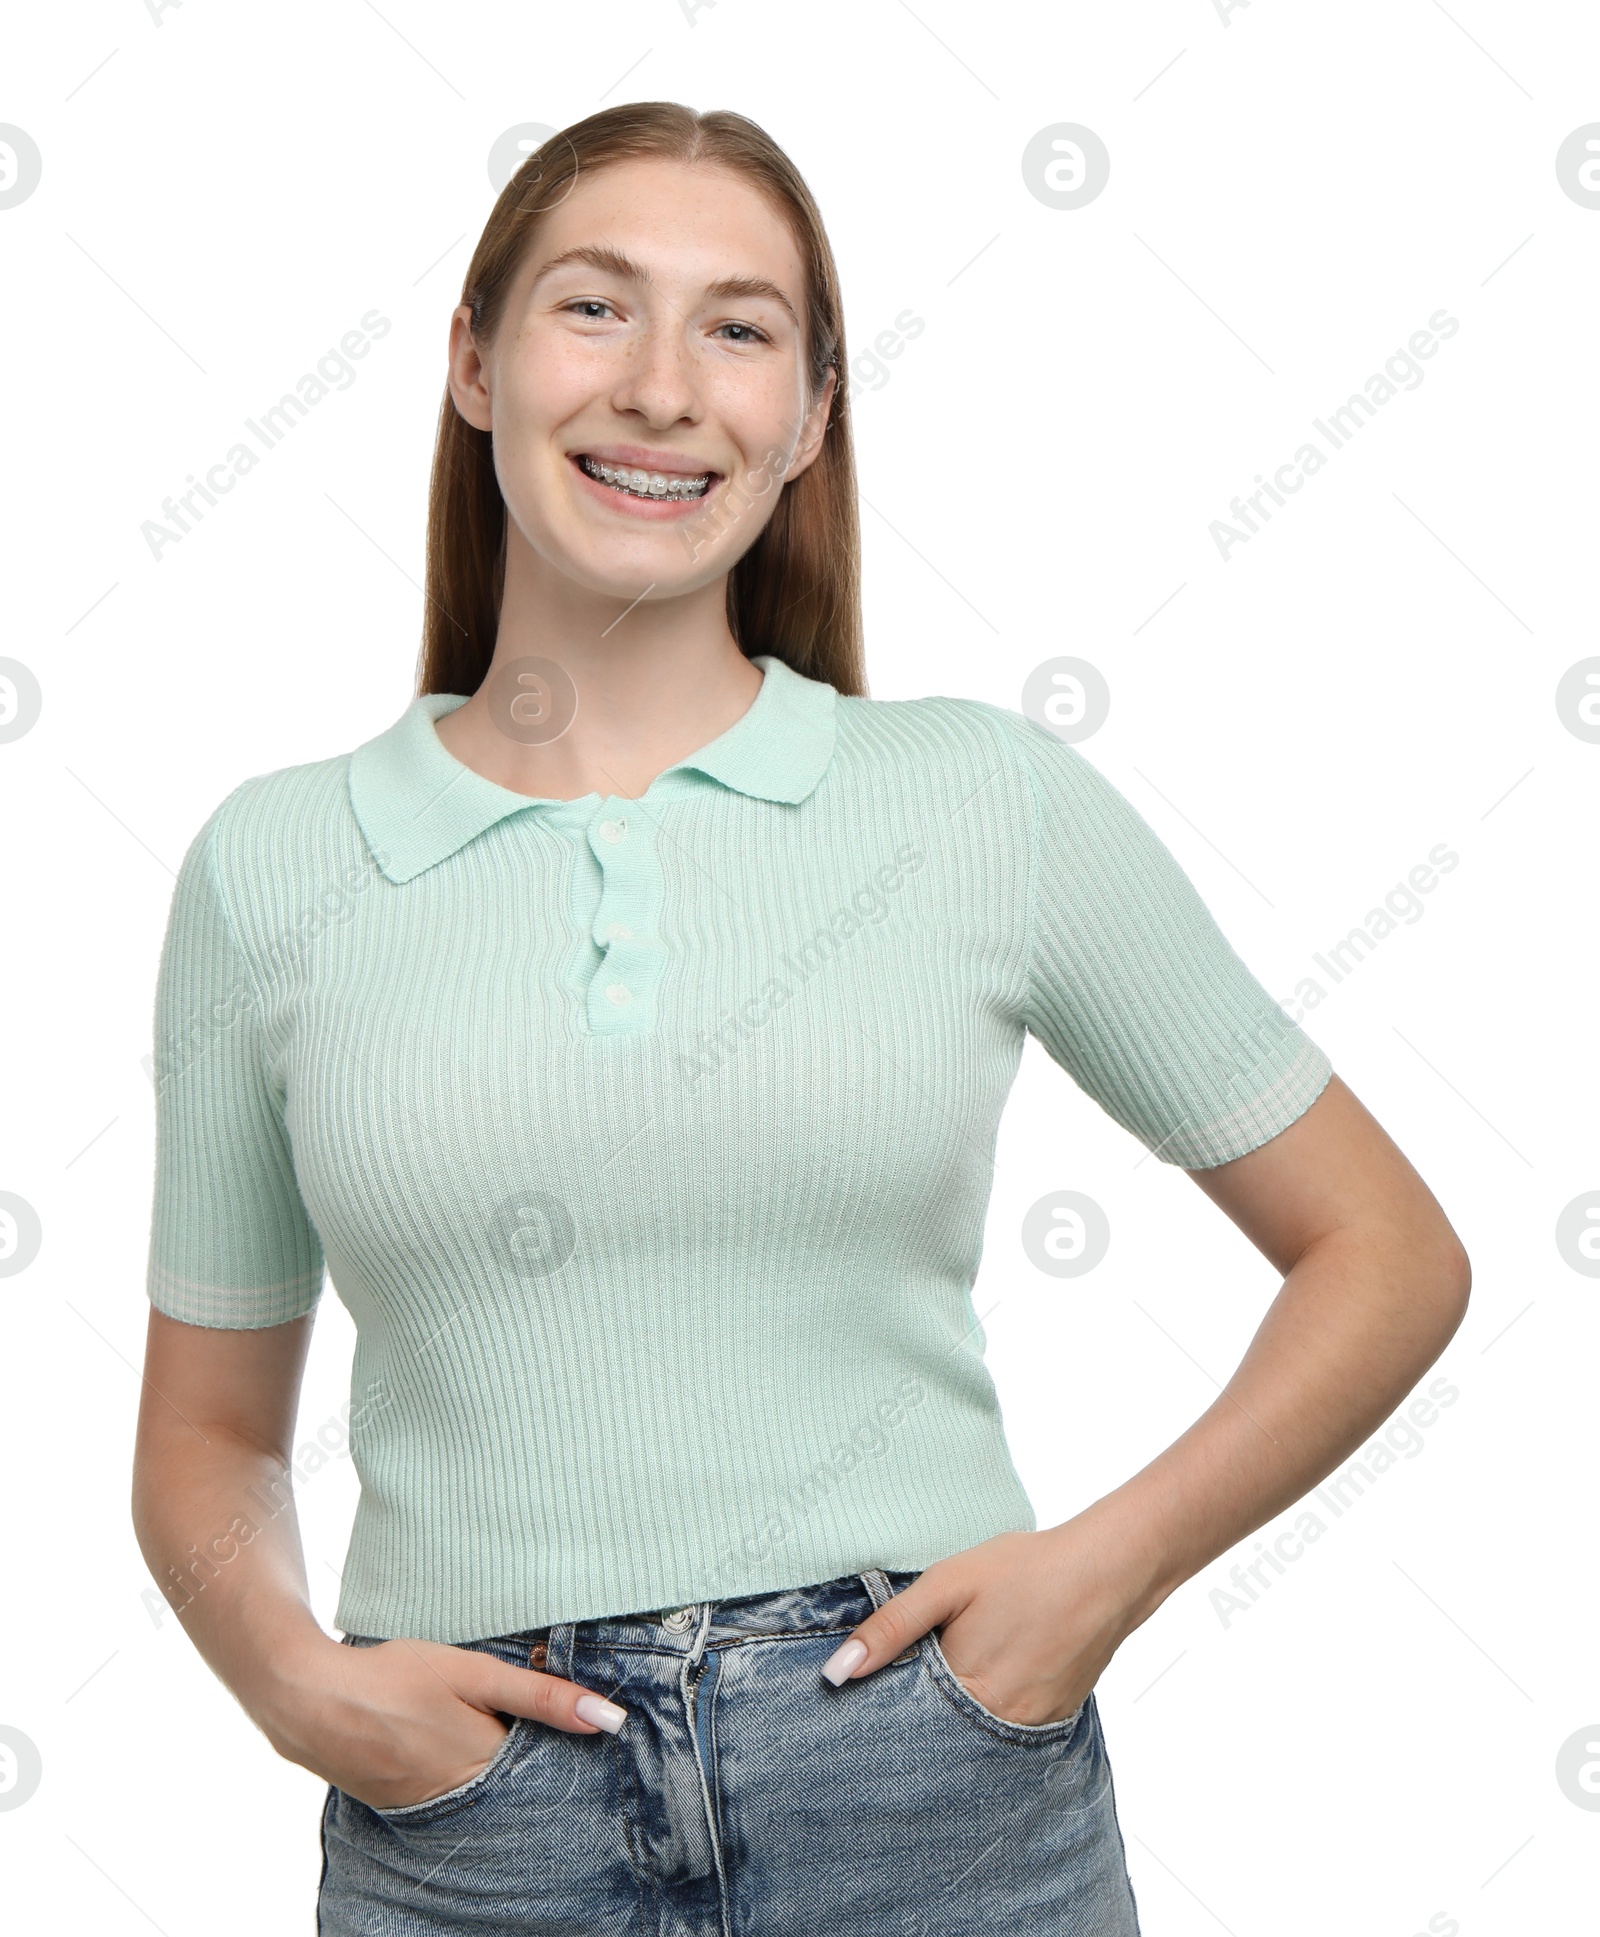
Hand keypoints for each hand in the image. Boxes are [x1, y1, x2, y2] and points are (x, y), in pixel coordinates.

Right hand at [258, 1632, 628, 1810]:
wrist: (309, 1700)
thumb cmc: (395, 1676)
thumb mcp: (474, 1673)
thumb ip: (541, 1695)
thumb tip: (610, 1720)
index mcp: (486, 1768)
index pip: (548, 1768)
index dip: (564, 1742)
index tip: (580, 1720)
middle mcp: (461, 1800)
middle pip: (516, 1783)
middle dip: (533, 1755)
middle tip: (529, 1716)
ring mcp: (428, 1806)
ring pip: (484, 1789)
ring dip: (496, 1762)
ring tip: (486, 1723)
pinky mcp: (402, 1803)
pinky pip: (450, 1793)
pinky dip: (461, 1770)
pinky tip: (450, 1739)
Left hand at [821, 1520, 1161, 1726]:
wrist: (1108, 1570)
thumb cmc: (1025, 1570)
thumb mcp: (947, 1585)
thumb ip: (891, 1628)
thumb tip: (836, 1674)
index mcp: (966, 1693)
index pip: (905, 1726)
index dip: (882, 1712)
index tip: (861, 1698)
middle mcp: (1000, 1725)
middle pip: (939, 1739)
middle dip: (916, 1720)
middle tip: (904, 1684)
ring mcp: (1032, 1729)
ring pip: (974, 1738)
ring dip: (953, 1717)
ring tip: (953, 1671)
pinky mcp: (1055, 1722)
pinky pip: (1007, 1731)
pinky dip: (988, 1712)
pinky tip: (989, 1674)